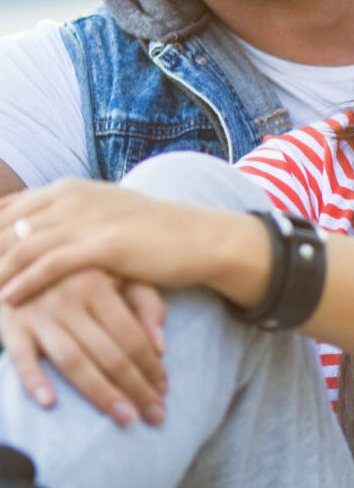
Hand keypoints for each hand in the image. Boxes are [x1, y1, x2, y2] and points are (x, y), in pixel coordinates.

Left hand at [0, 179, 251, 305]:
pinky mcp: (104, 244)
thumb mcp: (105, 216)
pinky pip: (50, 264)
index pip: (7, 209)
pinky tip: (7, 298)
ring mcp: (87, 219)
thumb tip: (31, 236)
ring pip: (20, 246)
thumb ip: (68, 220)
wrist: (201, 238)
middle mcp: (72, 198)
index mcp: (69, 189)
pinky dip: (23, 282)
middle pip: (5, 227)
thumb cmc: (155, 233)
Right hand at [0, 270, 165, 426]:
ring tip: (125, 418)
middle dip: (135, 387)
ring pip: (73, 361)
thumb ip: (145, 302)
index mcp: (97, 284)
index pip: (131, 335)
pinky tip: (50, 404)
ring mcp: (37, 315)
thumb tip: (161, 346)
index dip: (150, 365)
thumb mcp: (117, 273)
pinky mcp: (11, 327)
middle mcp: (67, 299)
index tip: (164, 390)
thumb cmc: (79, 271)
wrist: (19, 258)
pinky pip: (21, 358)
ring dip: (100, 394)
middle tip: (155, 415)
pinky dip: (33, 380)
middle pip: (108, 353)